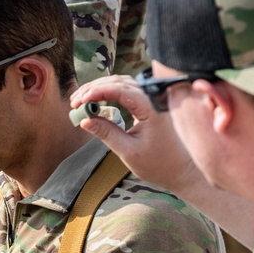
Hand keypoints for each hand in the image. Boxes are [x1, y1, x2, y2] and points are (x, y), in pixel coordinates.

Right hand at [71, 75, 203, 194]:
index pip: (120, 90)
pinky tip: (95, 101)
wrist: (179, 170)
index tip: (79, 101)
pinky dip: (108, 93)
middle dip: (94, 89)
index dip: (97, 92)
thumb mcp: (128, 151)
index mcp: (151, 108)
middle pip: (119, 82)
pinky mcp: (147, 104)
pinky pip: (126, 91)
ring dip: (99, 89)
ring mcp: (151, 100)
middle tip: (74, 102)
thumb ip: (106, 133)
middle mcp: (152, 99)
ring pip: (121, 83)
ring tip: (80, 101)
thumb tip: (85, 120)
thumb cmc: (158, 164)